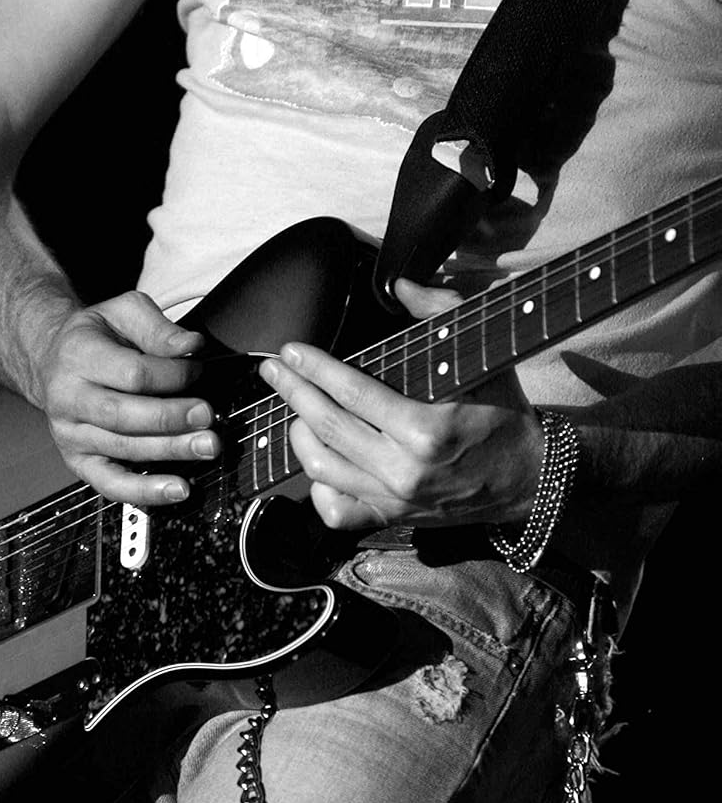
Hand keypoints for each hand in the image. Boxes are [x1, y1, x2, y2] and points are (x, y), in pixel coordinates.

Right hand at [40, 291, 219, 504]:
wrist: (52, 360)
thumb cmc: (96, 337)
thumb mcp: (123, 312)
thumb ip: (157, 327)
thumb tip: (191, 346)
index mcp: (78, 356)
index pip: (132, 373)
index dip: (172, 375)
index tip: (199, 369)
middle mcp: (67, 398)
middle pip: (124, 414)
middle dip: (171, 417)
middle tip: (208, 416)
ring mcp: (70, 434)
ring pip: (123, 448)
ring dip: (169, 451)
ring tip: (206, 447)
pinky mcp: (78, 461)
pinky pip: (110, 483)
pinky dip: (145, 491)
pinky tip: (177, 490)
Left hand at [259, 277, 544, 532]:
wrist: (529, 478)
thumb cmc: (503, 413)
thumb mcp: (482, 356)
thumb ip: (441, 312)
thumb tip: (400, 285)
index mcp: (425, 429)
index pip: (351, 392)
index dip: (314, 369)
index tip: (291, 352)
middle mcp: (405, 469)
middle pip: (327, 427)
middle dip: (292, 393)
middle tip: (274, 370)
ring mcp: (396, 499)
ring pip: (322, 468)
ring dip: (298, 434)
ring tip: (292, 409)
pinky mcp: (393, 518)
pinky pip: (338, 512)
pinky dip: (317, 490)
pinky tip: (317, 463)